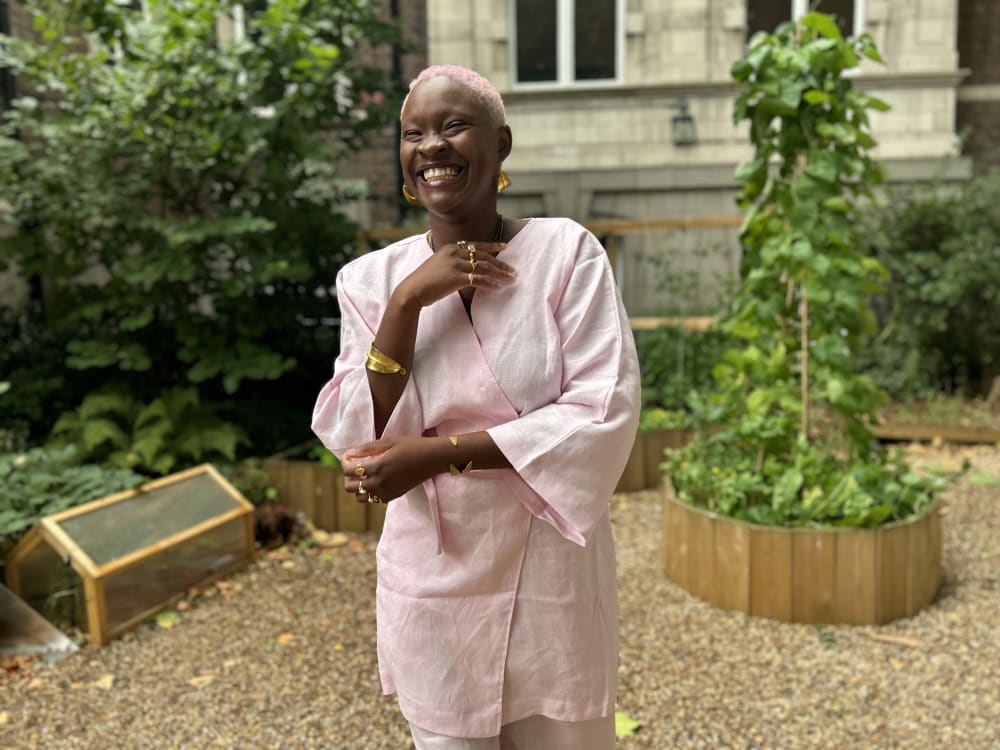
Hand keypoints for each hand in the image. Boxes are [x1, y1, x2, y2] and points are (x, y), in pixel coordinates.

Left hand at [341, 435, 437, 502]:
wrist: (432, 459)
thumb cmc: (411, 445)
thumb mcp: (388, 441)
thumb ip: (367, 448)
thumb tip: (350, 453)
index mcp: (377, 467)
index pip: (349, 470)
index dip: (344, 462)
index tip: (348, 456)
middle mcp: (379, 483)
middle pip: (350, 487)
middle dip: (348, 476)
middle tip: (355, 466)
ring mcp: (386, 492)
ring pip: (359, 497)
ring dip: (357, 487)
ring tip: (364, 476)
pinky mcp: (393, 496)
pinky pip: (373, 500)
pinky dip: (369, 492)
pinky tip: (376, 481)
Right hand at [394, 240, 515, 308]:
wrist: (412, 290)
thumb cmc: (425, 281)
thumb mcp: (439, 264)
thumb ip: (453, 262)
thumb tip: (468, 268)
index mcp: (450, 248)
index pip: (476, 245)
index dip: (493, 245)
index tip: (506, 246)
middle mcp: (454, 253)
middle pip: (484, 256)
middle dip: (501, 263)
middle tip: (513, 270)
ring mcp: (456, 264)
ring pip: (484, 267)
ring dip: (500, 274)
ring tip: (510, 279)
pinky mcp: (457, 277)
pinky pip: (479, 280)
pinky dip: (490, 284)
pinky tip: (498, 288)